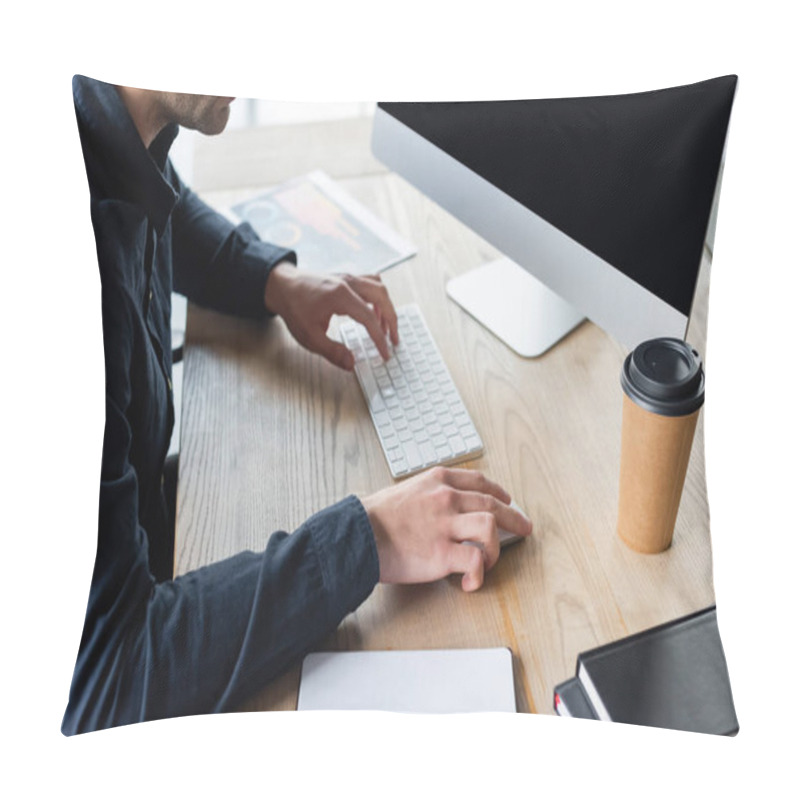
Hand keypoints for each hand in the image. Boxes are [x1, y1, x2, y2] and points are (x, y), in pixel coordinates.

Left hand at [264, 263, 398, 370]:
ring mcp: (348, 277)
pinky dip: (377, 298)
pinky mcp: (346, 278)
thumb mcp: (309, 336)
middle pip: (382, 296)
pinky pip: (370, 283)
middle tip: (394, 339)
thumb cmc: (293, 307)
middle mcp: (348, 282)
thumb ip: (332, 351)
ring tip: (386, 328)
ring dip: (386, 307)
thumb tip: (351, 364)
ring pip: (378, 287)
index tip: (385, 352)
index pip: (369, 318)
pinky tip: (374, 312)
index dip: (380, 338)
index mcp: (340, 296)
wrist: (281, 285)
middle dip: (392, 319)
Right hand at [361, 467, 532, 591]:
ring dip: (496, 547)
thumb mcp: (404, 491)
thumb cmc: (374, 517)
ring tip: (489, 561)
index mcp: (437, 481)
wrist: (356, 535)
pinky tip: (470, 582)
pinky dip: (479, 573)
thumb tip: (441, 507)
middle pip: (493, 504)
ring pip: (491, 527)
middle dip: (515, 518)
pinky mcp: (442, 553)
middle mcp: (446, 498)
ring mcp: (446, 524)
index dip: (499, 492)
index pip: (479, 482)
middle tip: (524, 528)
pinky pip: (476, 560)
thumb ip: (427, 494)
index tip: (507, 499)